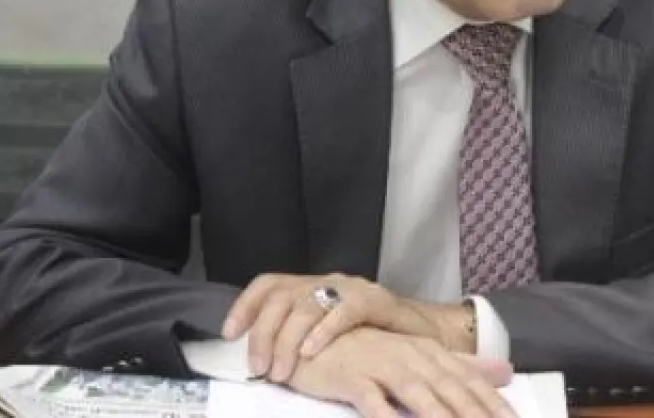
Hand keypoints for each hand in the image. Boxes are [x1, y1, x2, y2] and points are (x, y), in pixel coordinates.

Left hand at [223, 273, 474, 382]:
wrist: (424, 332)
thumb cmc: (372, 337)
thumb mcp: (328, 332)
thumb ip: (299, 334)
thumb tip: (261, 353)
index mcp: (312, 286)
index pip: (269, 284)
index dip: (245, 305)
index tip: (229, 333)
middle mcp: (328, 281)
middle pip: (282, 297)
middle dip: (264, 333)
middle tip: (260, 367)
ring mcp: (352, 288)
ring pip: (307, 305)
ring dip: (288, 340)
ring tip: (281, 371)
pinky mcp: (376, 301)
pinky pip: (344, 311)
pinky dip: (324, 332)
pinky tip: (311, 352)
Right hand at [289, 327, 514, 417]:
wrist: (316, 336)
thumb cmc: (370, 353)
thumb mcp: (421, 357)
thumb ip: (462, 366)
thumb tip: (506, 372)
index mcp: (430, 352)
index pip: (471, 381)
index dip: (495, 405)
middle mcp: (412, 355)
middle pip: (450, 388)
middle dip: (475, 414)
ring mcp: (382, 365)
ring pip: (418, 392)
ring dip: (439, 415)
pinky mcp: (353, 377)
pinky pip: (372, 399)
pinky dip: (385, 414)